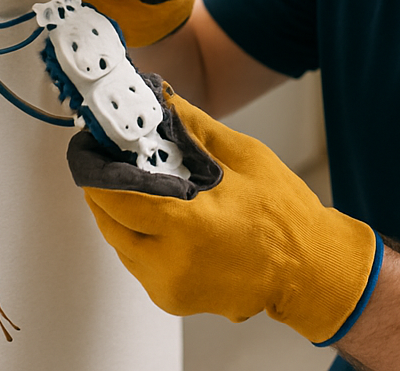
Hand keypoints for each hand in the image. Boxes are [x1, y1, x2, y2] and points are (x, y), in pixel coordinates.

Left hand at [68, 87, 382, 344]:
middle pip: (109, 221)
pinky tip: (160, 213)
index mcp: (188, 225)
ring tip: (138, 182)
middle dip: (104, 188)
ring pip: (120, 243)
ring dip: (121, 212)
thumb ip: (195, 129)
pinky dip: (140, 235)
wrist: (310, 269)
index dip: (95, 168)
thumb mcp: (245, 156)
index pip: (116, 197)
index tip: (90, 147)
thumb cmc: (285, 215)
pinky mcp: (173, 299)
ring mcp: (169, 287)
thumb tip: (164, 101)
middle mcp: (170, 263)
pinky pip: (138, 261)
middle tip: (111, 159)